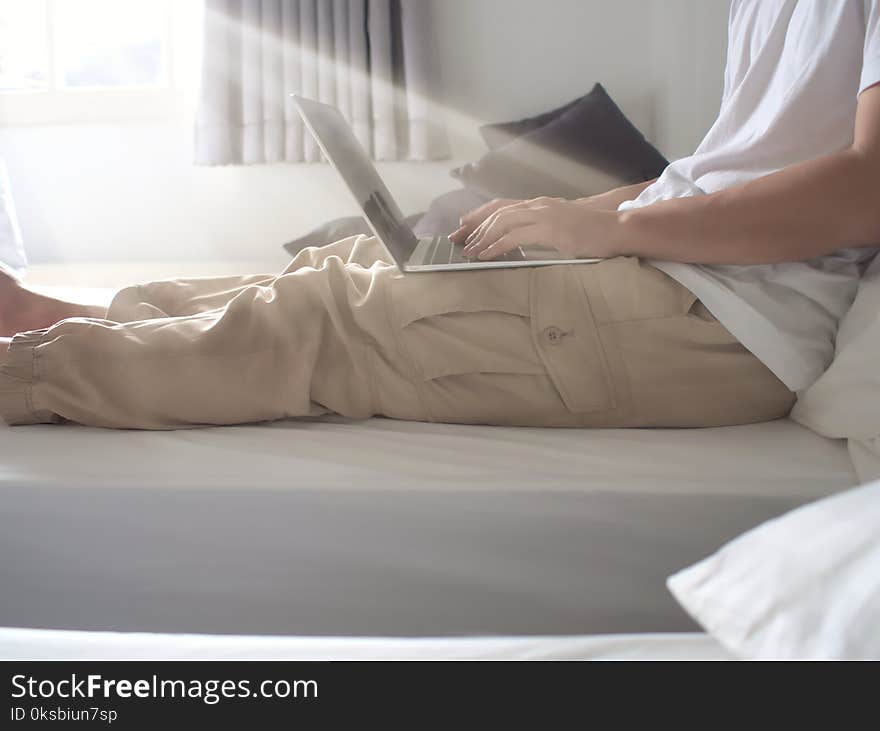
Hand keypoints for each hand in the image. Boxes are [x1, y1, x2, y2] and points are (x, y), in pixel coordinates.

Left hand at [456, 196, 619, 260]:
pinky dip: (496, 246)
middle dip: (473, 227)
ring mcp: (544, 215)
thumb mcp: (562, 228)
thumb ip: (542, 230)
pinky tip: (486, 255)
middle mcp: (538, 205)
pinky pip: (514, 237)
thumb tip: (524, 241)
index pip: (501, 205)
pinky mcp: (549, 229)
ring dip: (481, 238)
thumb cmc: (592, 232)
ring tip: (469, 252)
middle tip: (457, 242)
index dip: (479, 215)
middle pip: (496, 212)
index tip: (462, 226)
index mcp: (540, 205)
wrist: (616, 228)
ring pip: (502, 222)